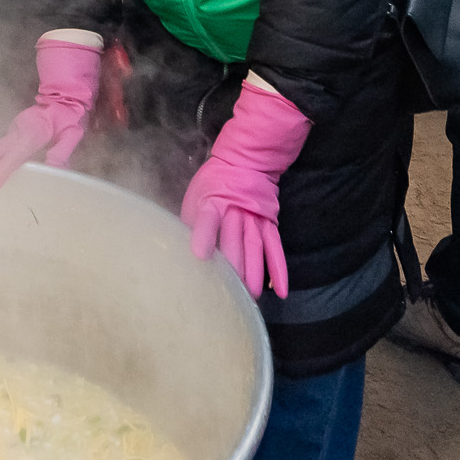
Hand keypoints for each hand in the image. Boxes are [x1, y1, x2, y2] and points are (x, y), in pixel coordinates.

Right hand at [0, 32, 103, 191]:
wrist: (63, 98)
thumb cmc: (69, 118)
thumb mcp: (72, 134)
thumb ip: (62, 151)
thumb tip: (51, 169)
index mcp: (34, 131)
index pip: (16, 154)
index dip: (3, 170)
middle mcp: (20, 129)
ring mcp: (15, 128)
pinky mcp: (14, 130)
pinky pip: (4, 145)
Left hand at [179, 77, 311, 298]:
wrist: (245, 161)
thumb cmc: (212, 182)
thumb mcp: (194, 195)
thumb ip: (191, 221)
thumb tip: (177, 250)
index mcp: (213, 201)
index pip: (208, 219)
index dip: (204, 236)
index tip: (200, 256)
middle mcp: (236, 210)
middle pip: (235, 241)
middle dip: (233, 268)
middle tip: (229, 294)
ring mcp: (256, 218)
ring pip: (256, 248)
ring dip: (254, 274)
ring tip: (251, 297)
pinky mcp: (270, 224)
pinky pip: (275, 248)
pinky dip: (279, 269)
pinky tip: (282, 290)